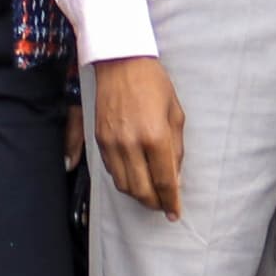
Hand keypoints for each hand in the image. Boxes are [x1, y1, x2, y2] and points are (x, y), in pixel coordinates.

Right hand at [89, 55, 187, 217]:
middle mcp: (130, 143)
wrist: (120, 62)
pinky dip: (124, 180)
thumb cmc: (153, 83)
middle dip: (154, 203)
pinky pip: (111, 170)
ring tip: (150, 194)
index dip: (171, 201)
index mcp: (154, 136)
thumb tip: (175, 178)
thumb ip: (176, 149)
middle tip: (164, 206)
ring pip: (123, 184)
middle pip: (141, 190)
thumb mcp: (175, 113)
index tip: (175, 213)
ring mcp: (111, 143)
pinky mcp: (99, 139)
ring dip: (138, 195)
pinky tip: (135, 177)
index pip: (164, 181)